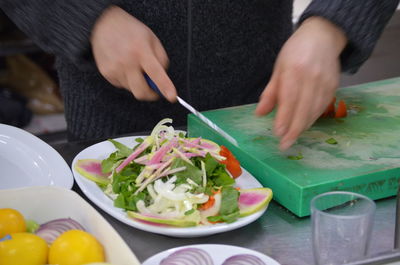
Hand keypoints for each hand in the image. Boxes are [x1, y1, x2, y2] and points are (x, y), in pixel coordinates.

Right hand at [91, 5, 175, 101]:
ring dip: (138, 84)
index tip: (172, 97)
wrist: (103, 24)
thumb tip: (163, 81)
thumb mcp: (152, 39)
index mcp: (141, 51)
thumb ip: (161, 60)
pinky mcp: (106, 74)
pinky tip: (125, 66)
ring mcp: (114, 69)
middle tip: (155, 88)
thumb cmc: (131, 31)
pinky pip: (122, 85)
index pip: (156, 73)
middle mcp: (126, 62)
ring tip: (135, 67)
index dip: (165, 87)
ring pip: (132, 90)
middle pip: (141, 92)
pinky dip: (128, 80)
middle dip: (151, 94)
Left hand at [255, 17, 346, 149]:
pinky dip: (312, 119)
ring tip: (291, 139)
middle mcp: (312, 78)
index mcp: (294, 70)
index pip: (289, 99)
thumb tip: (259, 114)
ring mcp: (325, 82)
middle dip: (294, 130)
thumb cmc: (295, 52)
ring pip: (314, 111)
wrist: (323, 37)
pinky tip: (303, 126)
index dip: (284, 118)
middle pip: (303, 109)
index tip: (278, 134)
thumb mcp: (278, 68)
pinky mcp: (334, 87)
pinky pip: (322, 108)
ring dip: (303, 127)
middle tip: (284, 146)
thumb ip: (270, 92)